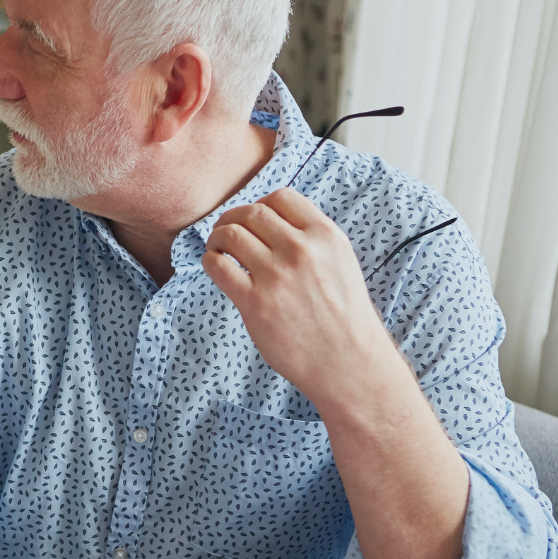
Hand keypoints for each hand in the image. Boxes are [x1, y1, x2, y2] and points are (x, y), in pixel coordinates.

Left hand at [201, 187, 400, 407]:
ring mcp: (277, 276)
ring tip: (217, 248)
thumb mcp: (340, 263)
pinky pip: (218, 266)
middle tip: (225, 231)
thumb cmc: (343, 316)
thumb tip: (272, 222)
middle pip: (252, 213)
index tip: (252, 219)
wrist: (347, 361)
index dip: (260, 204)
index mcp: (325, 236)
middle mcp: (301, 250)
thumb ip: (312, 239)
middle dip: (232, 218)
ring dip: (217, 237)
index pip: (281, 197)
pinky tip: (215, 266)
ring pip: (231, 235)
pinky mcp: (255, 302)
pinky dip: (210, 260)